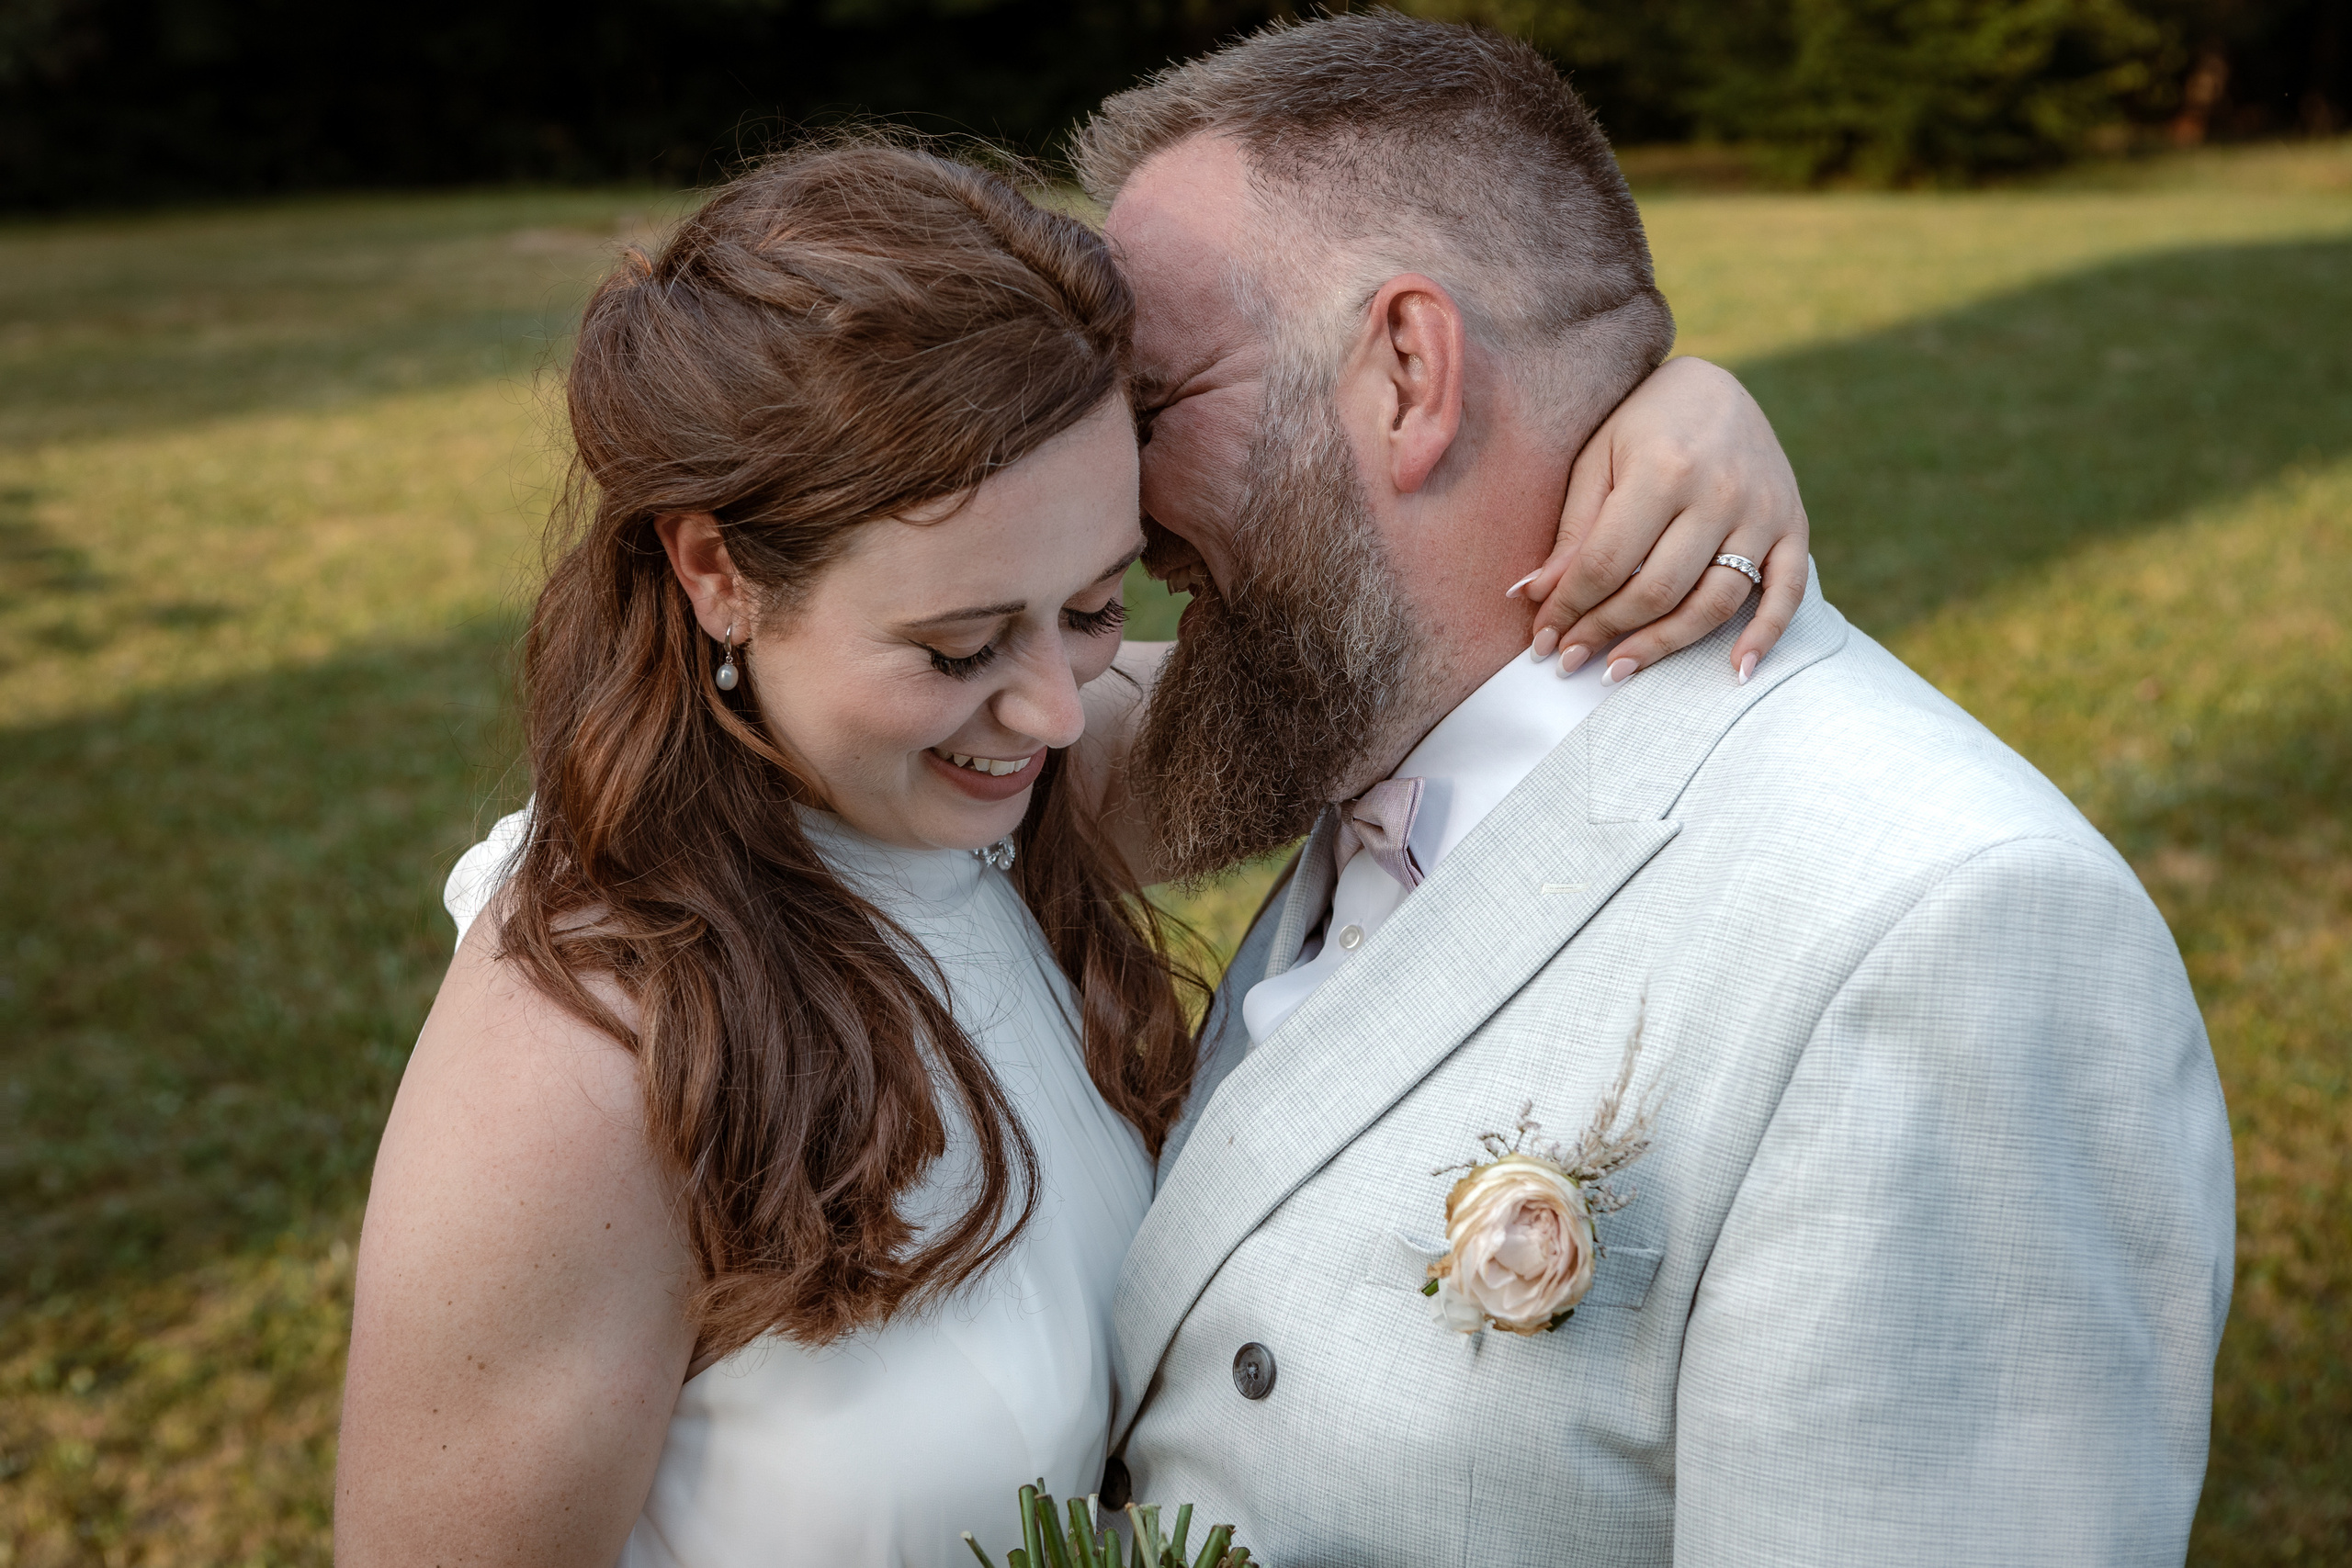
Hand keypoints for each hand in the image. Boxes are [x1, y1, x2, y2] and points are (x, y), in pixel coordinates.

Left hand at [1508, 357, 1806, 684]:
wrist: (1716, 386)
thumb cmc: (1643, 423)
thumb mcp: (1597, 459)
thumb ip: (1574, 529)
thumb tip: (1534, 596)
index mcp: (1663, 469)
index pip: (1607, 562)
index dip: (1569, 608)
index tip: (1543, 638)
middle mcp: (1719, 493)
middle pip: (1657, 590)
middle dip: (1605, 632)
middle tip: (1569, 661)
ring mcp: (1763, 511)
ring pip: (1714, 602)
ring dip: (1663, 646)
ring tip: (1617, 671)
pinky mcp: (1794, 524)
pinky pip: (1788, 591)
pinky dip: (1765, 635)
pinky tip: (1736, 671)